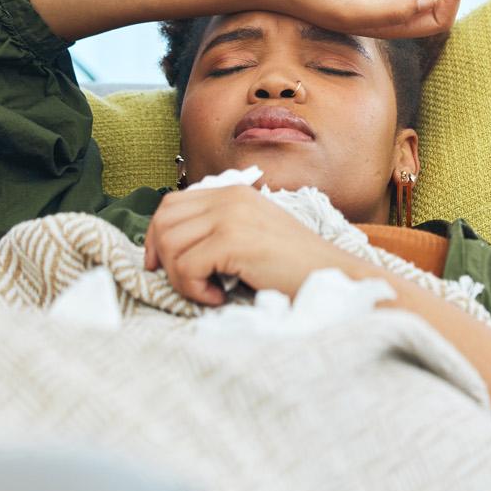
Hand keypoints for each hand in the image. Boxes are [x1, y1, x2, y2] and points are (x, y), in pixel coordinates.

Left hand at [142, 185, 366, 304]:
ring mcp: (232, 216)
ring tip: (209, 291)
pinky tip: (219, 297)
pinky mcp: (234, 241)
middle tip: (186, 283)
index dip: (157, 236)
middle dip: (164, 258)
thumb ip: (219, 229)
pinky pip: (186, 267)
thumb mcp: (254, 235)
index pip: (172, 204)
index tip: (163, 265)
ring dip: (181, 278)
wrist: (333, 277)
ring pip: (170, 244)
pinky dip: (194, 290)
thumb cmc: (295, 267)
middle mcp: (230, 197)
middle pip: (164, 220)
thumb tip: (171, 246)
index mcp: (234, 193)